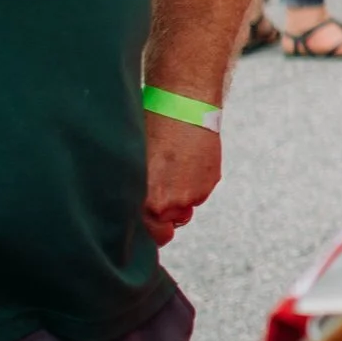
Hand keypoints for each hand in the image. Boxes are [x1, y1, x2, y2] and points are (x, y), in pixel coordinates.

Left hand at [143, 111, 220, 244]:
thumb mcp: (133, 164)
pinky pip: (200, 191)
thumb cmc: (150, 130)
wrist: (183, 105)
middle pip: (171, 224)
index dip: (148, 230)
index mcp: (148, 201)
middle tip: (159, 189)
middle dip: (165, 214)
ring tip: (173, 168)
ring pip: (187, 207)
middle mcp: (172, 203)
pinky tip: (186, 160)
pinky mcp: (210, 180)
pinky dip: (194, 181)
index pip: (151, 235)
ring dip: (180, 196)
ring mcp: (195, 193)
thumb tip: (131, 207)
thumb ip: (133, 192)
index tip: (146, 222)